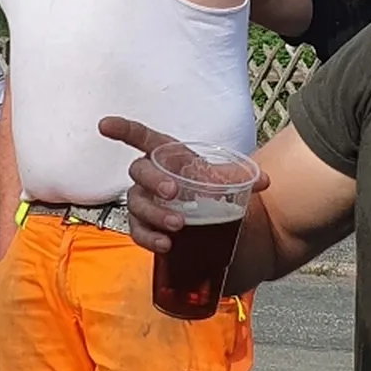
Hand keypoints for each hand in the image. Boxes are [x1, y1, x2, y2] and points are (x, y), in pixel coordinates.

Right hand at [97, 115, 268, 253]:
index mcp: (167, 156)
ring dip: (155, 214)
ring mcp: (144, 202)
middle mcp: (150, 176)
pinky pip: (138, 231)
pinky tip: (165, 245)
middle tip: (174, 193)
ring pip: (136, 204)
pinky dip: (150, 238)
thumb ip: (244, 179)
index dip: (123, 130)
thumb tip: (265, 181)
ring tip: (178, 225)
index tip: (105, 125)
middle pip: (139, 172)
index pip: (141, 138)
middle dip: (153, 180)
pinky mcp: (144, 227)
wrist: (214, 221)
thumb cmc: (211, 190)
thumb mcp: (228, 182)